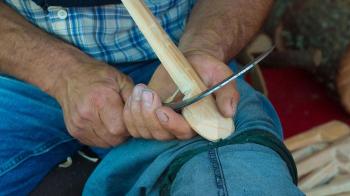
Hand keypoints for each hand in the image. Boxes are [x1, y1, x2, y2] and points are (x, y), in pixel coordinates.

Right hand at [53, 60, 133, 146]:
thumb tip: (146, 113)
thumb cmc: (98, 76)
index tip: (132, 118)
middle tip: (124, 119)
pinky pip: (95, 143)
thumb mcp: (121, 79)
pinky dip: (103, 137)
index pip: (122, 128)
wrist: (68, 75)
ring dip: (114, 136)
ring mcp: (78, 125)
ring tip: (114, 120)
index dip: (131, 126)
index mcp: (101, 100)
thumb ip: (135, 97)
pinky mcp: (74, 131)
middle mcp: (87, 115)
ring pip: (106, 143)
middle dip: (124, 133)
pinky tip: (104, 123)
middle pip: (114, 138)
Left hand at [123, 51, 238, 140]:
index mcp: (199, 121)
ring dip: (137, 113)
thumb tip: (229, 112)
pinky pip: (134, 124)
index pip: (184, 133)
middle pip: (160, 135)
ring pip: (144, 131)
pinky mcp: (149, 114)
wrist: (192, 61)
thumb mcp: (221, 75)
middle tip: (147, 93)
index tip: (162, 110)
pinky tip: (135, 95)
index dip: (172, 125)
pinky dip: (130, 113)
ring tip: (141, 89)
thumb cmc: (208, 69)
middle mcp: (179, 125)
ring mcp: (162, 121)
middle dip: (149, 117)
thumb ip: (227, 93)